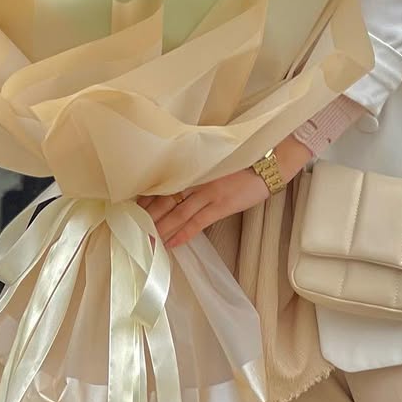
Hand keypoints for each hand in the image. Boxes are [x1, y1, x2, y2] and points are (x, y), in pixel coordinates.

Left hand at [140, 136, 312, 249]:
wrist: (269, 161)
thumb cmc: (244, 158)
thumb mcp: (216, 159)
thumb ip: (198, 167)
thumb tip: (182, 177)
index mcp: (194, 167)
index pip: (164, 183)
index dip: (147, 196)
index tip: (133, 206)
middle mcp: (196, 179)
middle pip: (165, 199)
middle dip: (149, 215)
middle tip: (132, 229)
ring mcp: (208, 193)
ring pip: (177, 213)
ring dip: (161, 228)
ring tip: (147, 240)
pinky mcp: (221, 205)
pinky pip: (197, 223)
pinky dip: (183, 234)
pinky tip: (171, 243)